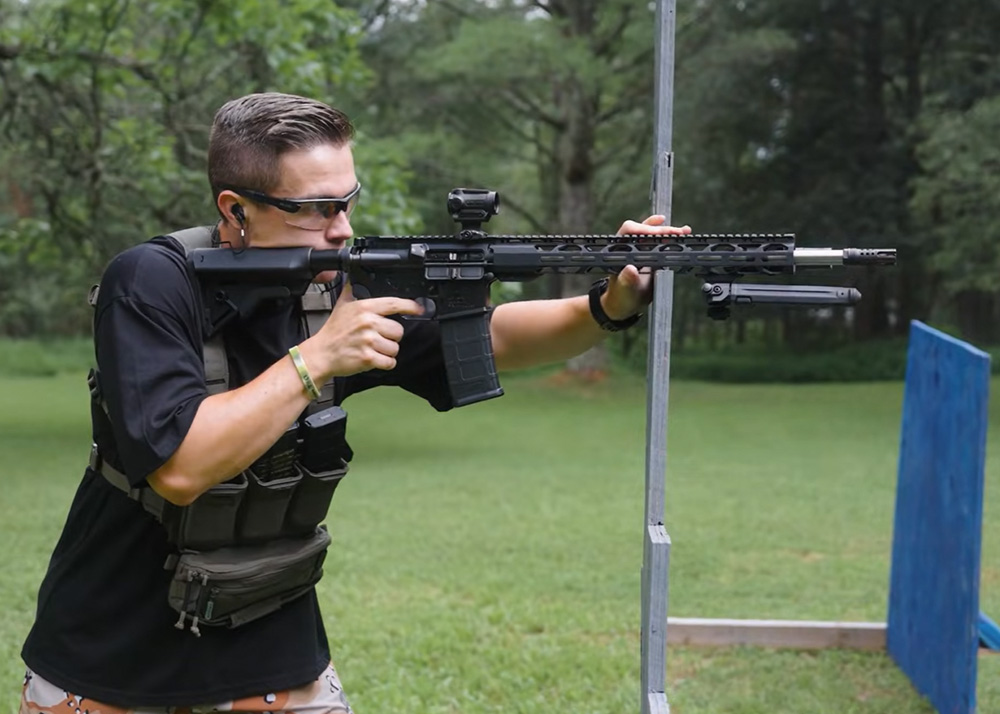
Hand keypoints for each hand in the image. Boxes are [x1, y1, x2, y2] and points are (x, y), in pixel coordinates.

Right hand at [300, 282, 423, 377]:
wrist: (322, 354)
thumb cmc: (333, 332)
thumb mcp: (341, 306)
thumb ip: (351, 291)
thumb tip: (353, 277)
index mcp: (364, 308)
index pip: (394, 303)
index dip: (410, 306)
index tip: (418, 309)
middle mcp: (368, 322)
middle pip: (398, 330)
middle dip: (391, 336)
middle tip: (377, 337)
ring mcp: (368, 341)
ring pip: (395, 347)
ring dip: (387, 351)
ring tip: (373, 348)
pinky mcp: (368, 358)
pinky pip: (389, 362)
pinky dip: (385, 363)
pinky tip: (374, 358)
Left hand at [602, 216, 691, 319]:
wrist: (625, 305)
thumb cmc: (620, 297)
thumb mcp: (624, 291)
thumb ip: (626, 281)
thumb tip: (630, 269)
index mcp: (618, 252)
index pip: (629, 231)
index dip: (644, 229)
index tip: (658, 233)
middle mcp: (627, 247)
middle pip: (643, 229)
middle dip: (661, 230)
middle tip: (676, 233)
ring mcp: (637, 249)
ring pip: (651, 232)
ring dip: (667, 230)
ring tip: (682, 231)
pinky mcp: (646, 253)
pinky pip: (656, 240)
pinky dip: (668, 235)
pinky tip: (679, 232)